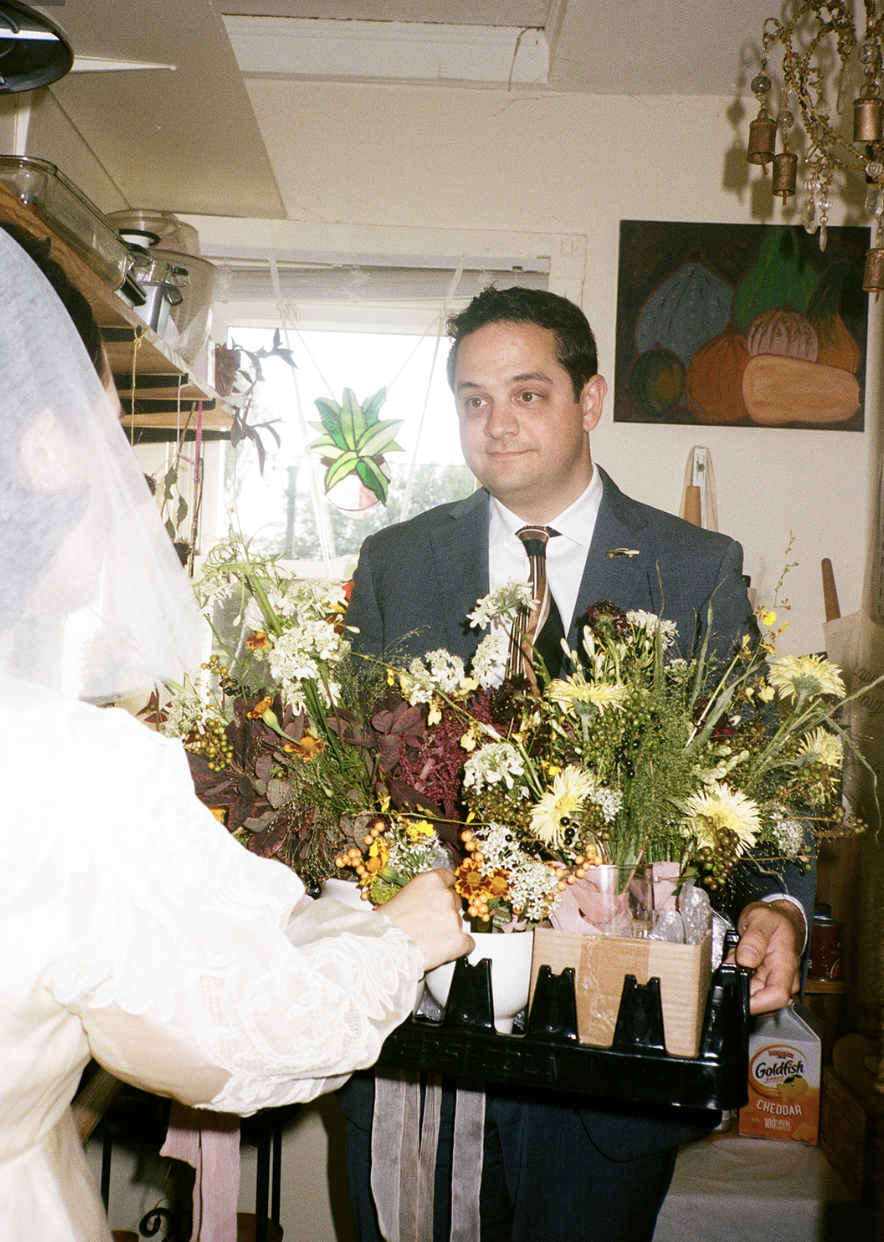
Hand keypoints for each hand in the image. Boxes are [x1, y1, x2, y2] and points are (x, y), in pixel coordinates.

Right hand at [380, 869, 474, 971]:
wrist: (383, 948)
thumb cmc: (385, 926)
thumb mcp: (400, 899)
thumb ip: (420, 896)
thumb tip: (425, 902)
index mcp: (430, 881)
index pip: (450, 877)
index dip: (446, 888)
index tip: (445, 894)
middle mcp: (445, 895)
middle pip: (456, 901)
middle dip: (446, 912)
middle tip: (430, 924)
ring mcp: (454, 917)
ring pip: (460, 923)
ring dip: (449, 931)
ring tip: (429, 940)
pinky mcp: (459, 939)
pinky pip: (468, 943)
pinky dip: (459, 948)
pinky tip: (443, 950)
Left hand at [731, 900, 804, 1014]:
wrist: (780, 916)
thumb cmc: (774, 917)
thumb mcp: (760, 918)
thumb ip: (754, 937)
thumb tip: (746, 960)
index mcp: (785, 965)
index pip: (777, 997)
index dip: (757, 1003)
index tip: (738, 995)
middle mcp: (784, 978)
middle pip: (761, 1000)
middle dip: (741, 985)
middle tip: (735, 961)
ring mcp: (774, 981)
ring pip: (751, 993)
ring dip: (738, 979)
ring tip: (738, 956)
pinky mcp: (765, 981)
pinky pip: (748, 986)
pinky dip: (738, 975)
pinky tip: (740, 961)